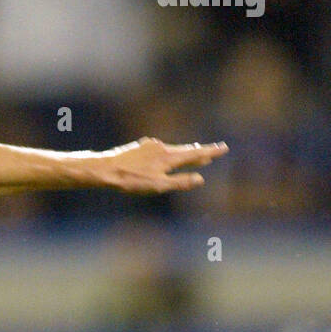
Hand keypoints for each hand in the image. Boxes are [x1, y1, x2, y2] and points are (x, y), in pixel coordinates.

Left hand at [96, 138, 227, 193]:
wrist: (107, 169)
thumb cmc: (133, 181)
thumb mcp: (159, 186)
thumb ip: (180, 182)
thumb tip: (200, 179)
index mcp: (169, 157)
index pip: (195, 154)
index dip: (210, 152)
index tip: (223, 147)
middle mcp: (162, 147)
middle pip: (184, 150)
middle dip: (198, 152)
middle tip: (210, 152)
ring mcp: (151, 146)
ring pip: (172, 149)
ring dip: (183, 153)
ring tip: (191, 153)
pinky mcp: (141, 147)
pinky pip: (160, 150)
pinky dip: (168, 153)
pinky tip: (164, 157)